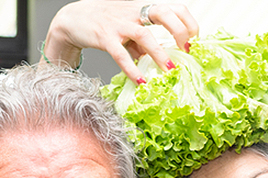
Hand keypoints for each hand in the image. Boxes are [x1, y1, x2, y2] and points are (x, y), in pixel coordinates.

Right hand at [44, 0, 198, 82]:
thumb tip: (161, 62)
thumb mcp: (129, 31)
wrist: (73, 19)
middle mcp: (134, 12)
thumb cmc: (106, 24)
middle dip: (179, 31)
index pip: (173, 7)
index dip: (187, 22)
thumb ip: (144, 45)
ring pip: (145, 34)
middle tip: (186, 50)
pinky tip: (141, 80)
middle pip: (164, 12)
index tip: (193, 41)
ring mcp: (119, 24)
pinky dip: (132, 68)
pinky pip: (121, 54)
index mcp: (143, 8)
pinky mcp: (104, 37)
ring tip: (170, 70)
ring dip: (160, 53)